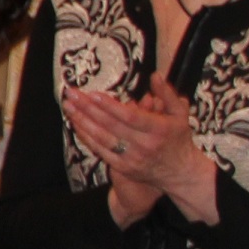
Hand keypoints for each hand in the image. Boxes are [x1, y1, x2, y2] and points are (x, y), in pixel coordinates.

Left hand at [68, 85, 219, 224]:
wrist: (180, 173)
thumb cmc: (178, 139)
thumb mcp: (180, 114)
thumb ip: (167, 94)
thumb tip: (155, 75)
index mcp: (158, 129)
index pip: (130, 116)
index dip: (110, 106)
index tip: (92, 94)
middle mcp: (144, 144)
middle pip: (111, 125)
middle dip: (88, 108)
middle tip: (71, 94)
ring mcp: (132, 158)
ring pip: (102, 138)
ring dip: (82, 121)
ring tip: (68, 106)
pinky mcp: (123, 168)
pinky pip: (100, 151)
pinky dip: (87, 137)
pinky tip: (77, 124)